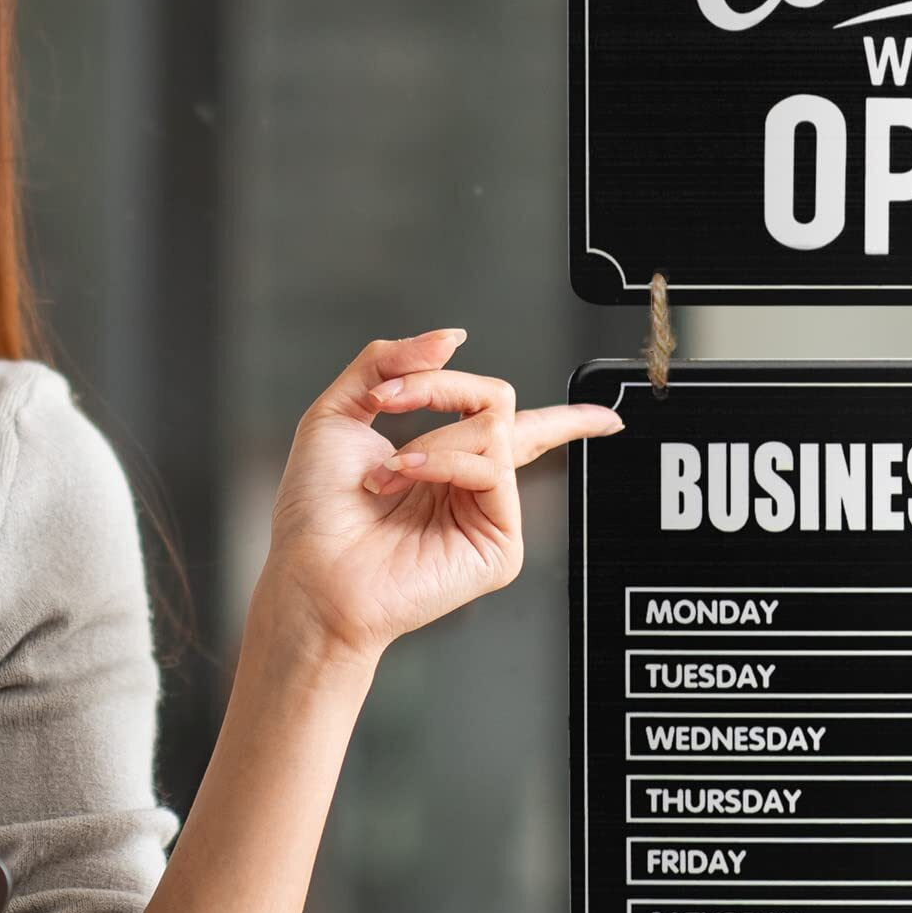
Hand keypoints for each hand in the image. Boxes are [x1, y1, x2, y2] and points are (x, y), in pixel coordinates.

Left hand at [256, 328, 624, 664]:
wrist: (309, 574)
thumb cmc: (315, 513)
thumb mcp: (337, 413)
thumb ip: (387, 361)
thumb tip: (449, 337)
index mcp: (442, 459)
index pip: (514, 427)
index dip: (570, 420)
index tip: (601, 414)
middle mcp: (468, 484)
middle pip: (499, 402)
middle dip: (441, 387)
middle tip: (390, 401)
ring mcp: (487, 512)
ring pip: (494, 427)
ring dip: (429, 437)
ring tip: (385, 472)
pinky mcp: (497, 542)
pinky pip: (492, 467)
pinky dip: (443, 462)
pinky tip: (406, 479)